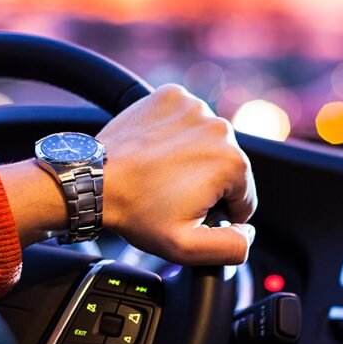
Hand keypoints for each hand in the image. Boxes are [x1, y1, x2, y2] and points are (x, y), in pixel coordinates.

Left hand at [0, 85, 256, 264]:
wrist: (93, 180)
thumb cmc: (137, 212)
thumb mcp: (187, 248)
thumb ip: (232, 247)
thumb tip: (249, 232)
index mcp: (232, 163)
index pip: (244, 197)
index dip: (219, 213)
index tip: (189, 211)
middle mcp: (220, 128)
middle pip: (227, 166)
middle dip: (206, 183)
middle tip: (171, 195)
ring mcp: (195, 107)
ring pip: (208, 142)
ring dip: (192, 157)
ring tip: (161, 173)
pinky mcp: (172, 96)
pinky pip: (187, 119)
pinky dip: (176, 134)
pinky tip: (157, 151)